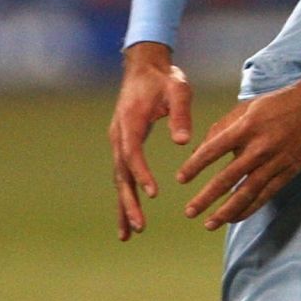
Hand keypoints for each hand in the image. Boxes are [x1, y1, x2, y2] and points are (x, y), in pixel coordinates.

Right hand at [108, 42, 192, 241]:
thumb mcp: (178, 89)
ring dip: (124, 206)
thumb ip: (180, 113)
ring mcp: (118, 141)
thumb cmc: (164, 77)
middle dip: (129, 202)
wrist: (145, 66)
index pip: (132, 153)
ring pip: (119, 179)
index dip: (141, 174)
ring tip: (128, 234)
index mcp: (130, 122)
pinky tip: (129, 218)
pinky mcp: (123, 145)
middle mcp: (118, 135)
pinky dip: (125, 196)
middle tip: (140, 227)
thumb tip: (182, 142)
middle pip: (121, 174)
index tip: (153, 193)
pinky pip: (123, 175)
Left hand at [177, 59, 300, 230]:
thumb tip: (203, 148)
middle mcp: (259, 147)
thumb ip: (224, 126)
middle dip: (206, 197)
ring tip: (210, 223)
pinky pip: (266, 194)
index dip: (194, 167)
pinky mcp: (290, 171)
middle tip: (189, 212)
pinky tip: (235, 218)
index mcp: (246, 127)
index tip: (180, 180)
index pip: (213, 151)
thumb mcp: (248, 106)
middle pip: (227, 178)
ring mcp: (276, 161)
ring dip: (226, 211)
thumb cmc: (281, 103)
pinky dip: (249, 208)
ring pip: (246, 192)